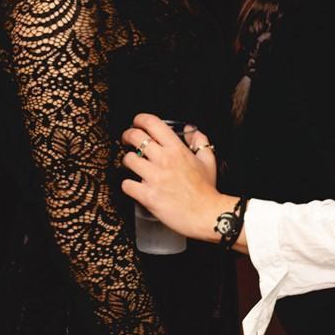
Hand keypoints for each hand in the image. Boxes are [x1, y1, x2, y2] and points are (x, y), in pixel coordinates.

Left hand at [121, 114, 220, 239]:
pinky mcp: (147, 195)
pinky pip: (126, 184)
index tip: (137, 123)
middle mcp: (164, 160)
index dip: (139, 120)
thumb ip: (200, 142)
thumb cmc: (207, 191)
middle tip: (126, 140)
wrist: (206, 215)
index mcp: (177, 149)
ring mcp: (154, 177)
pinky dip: (127, 184)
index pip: (152, 123)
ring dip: (127, 161)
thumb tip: (192, 131)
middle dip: (126, 136)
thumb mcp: (208, 161)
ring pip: (127, 159)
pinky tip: (134, 186)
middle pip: (134, 137)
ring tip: (132, 165)